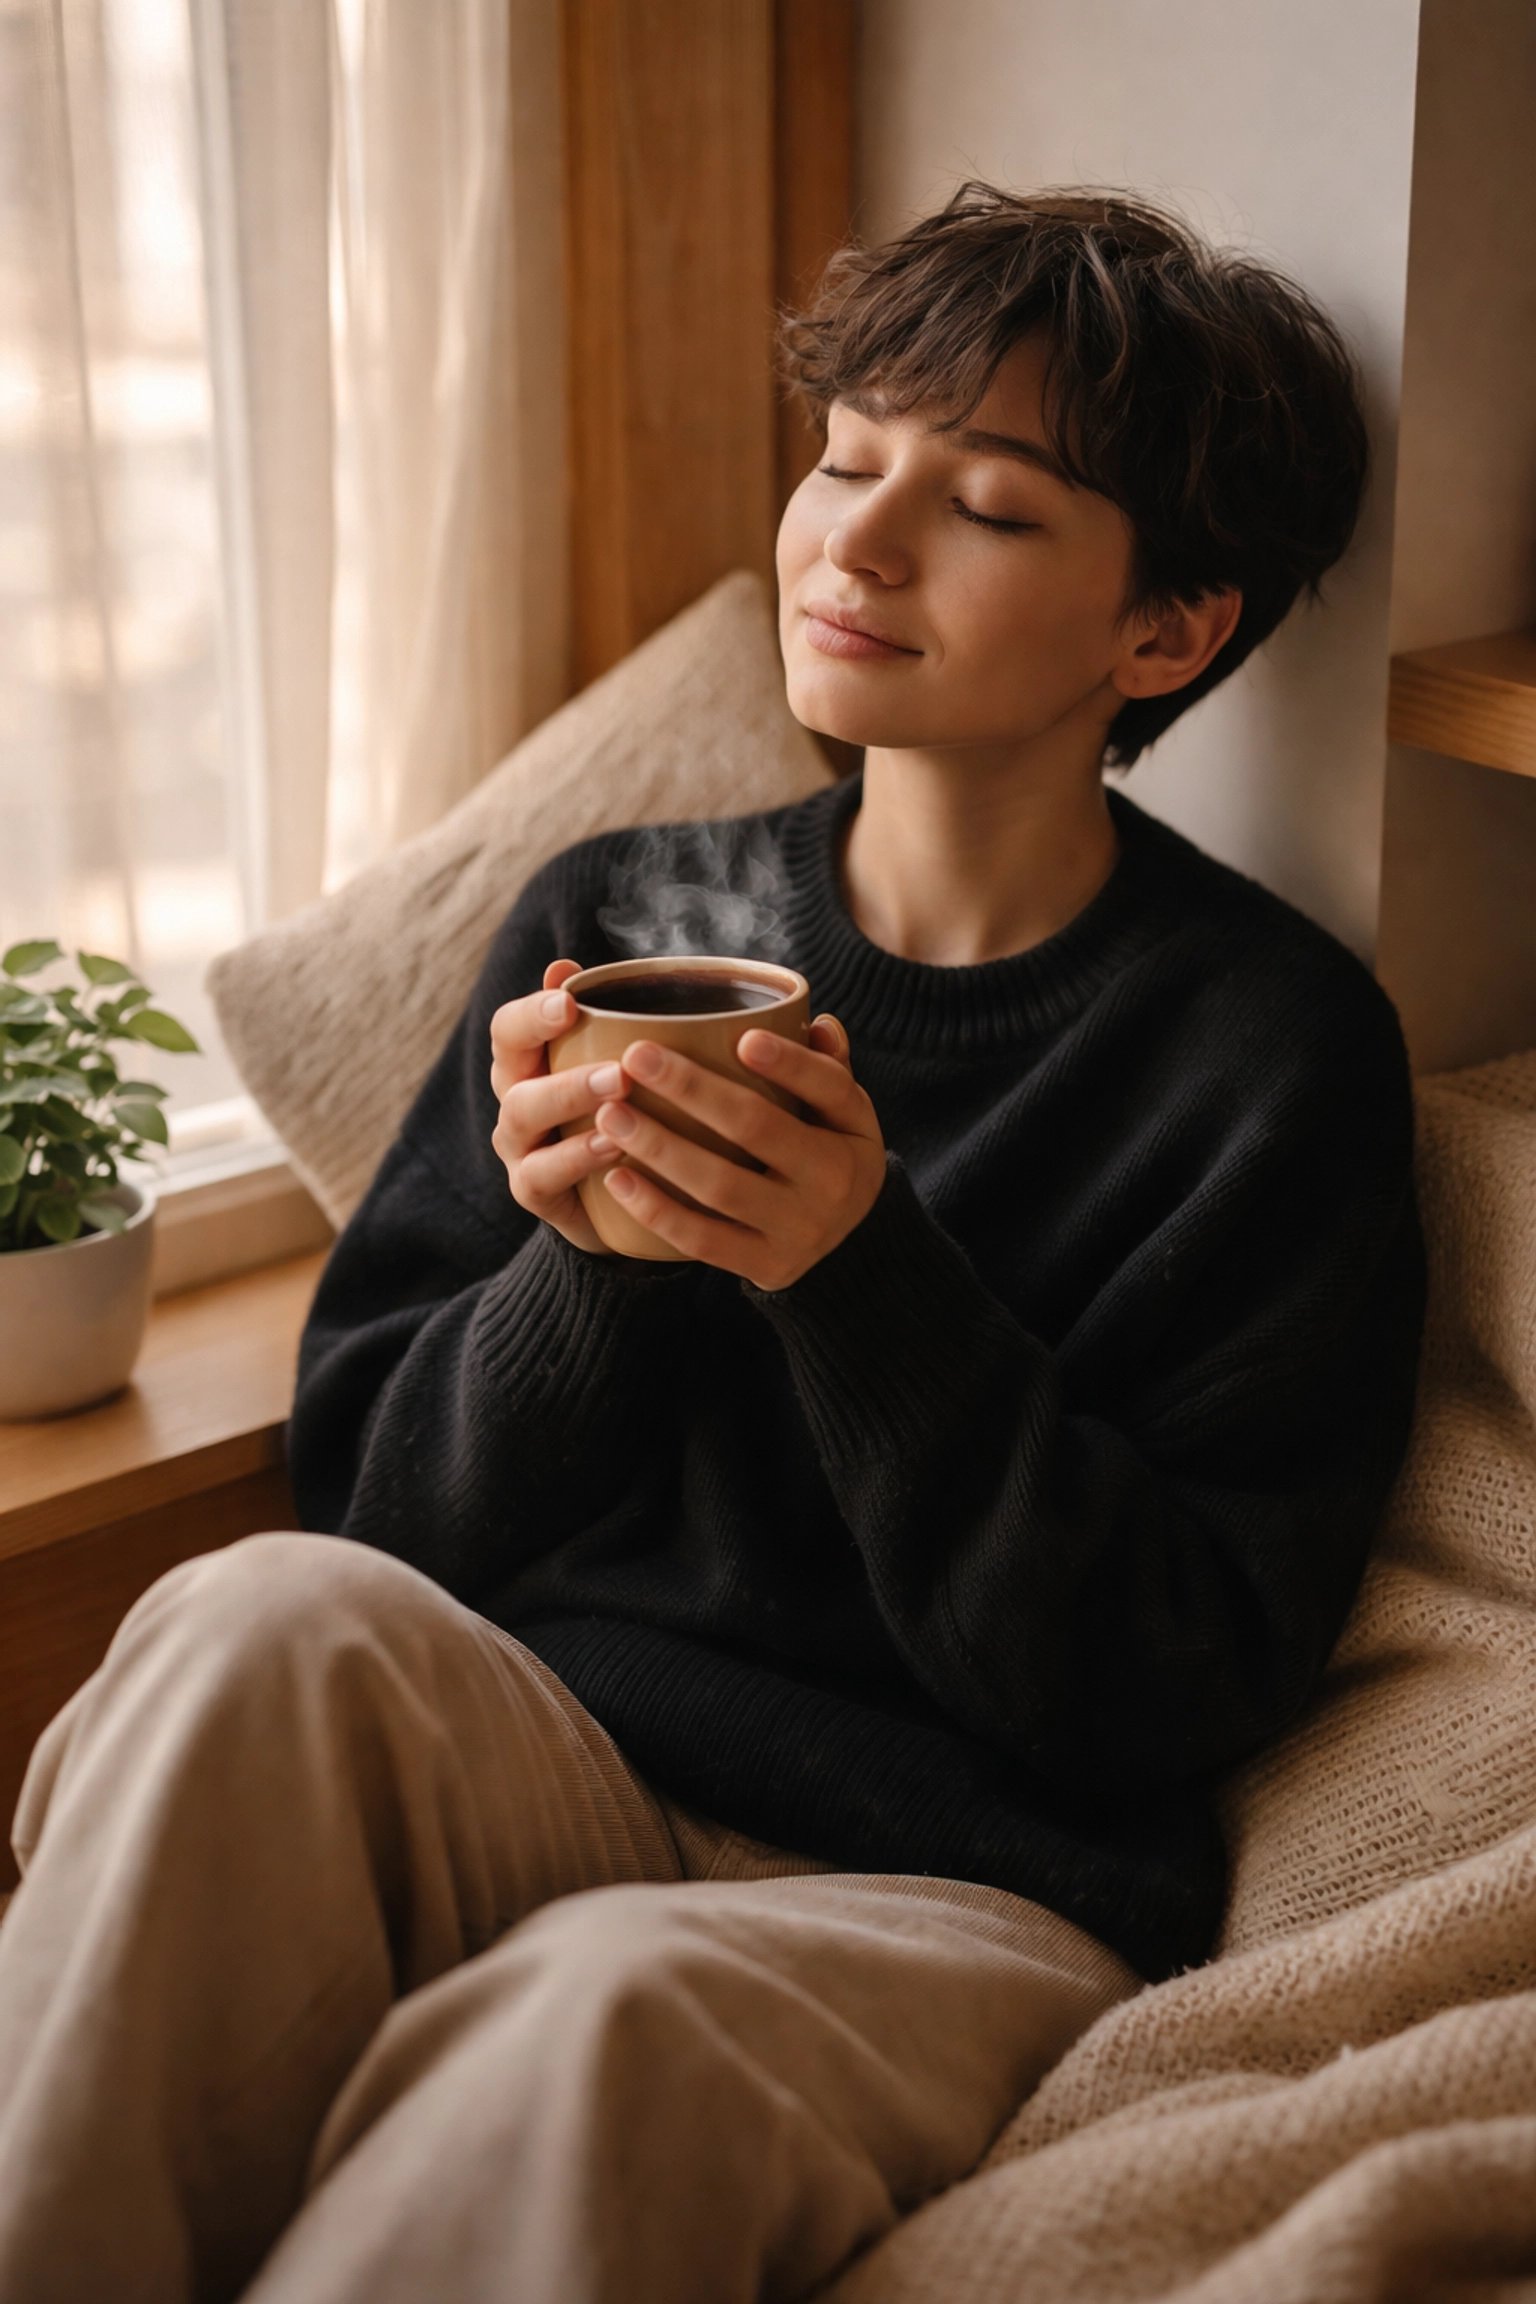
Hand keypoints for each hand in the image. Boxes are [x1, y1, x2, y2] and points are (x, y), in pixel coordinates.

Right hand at [489, 960, 633, 1254]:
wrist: (623, 1202)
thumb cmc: (623, 1116)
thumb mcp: (620, 1063)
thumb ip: (602, 1017)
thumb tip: (565, 965)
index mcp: (527, 1061)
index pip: (510, 1027)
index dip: (532, 1011)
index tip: (569, 1000)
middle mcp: (515, 1099)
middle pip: (507, 1066)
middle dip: (553, 1048)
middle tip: (616, 1061)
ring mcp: (518, 1148)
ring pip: (522, 1114)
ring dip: (570, 1097)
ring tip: (620, 1090)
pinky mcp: (533, 1193)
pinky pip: (542, 1174)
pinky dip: (577, 1157)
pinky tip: (615, 1146)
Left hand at [593, 1017, 885, 1289]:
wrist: (847, 1245)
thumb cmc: (829, 1154)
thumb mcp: (845, 1114)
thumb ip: (829, 1068)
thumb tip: (819, 1023)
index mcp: (854, 1134)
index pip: (828, 1089)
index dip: (790, 1064)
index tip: (744, 1037)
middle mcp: (832, 1185)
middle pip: (757, 1128)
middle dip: (693, 1089)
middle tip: (636, 1057)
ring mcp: (797, 1230)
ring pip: (720, 1186)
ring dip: (660, 1148)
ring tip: (611, 1114)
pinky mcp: (766, 1266)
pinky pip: (702, 1240)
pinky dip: (657, 1210)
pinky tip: (617, 1177)